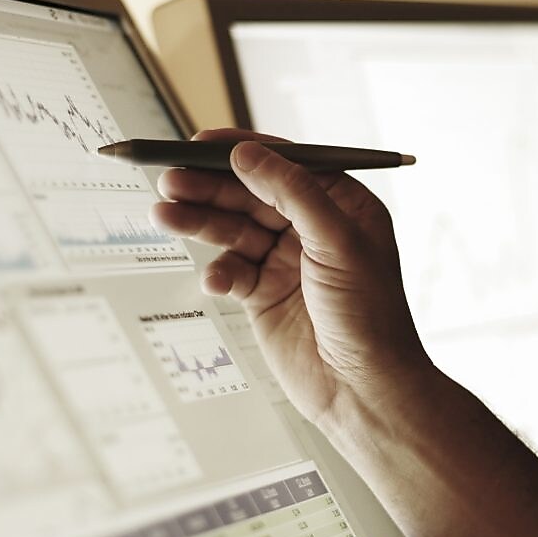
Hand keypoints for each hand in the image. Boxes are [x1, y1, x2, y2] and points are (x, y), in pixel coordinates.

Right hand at [150, 129, 433, 426]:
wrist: (364, 392)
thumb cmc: (372, 318)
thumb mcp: (337, 242)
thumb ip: (292, 192)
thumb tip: (249, 154)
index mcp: (342, 205)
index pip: (286, 164)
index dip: (243, 151)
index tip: (201, 144)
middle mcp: (312, 229)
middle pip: (250, 194)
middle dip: (210, 187)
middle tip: (171, 180)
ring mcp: (286, 261)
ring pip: (233, 229)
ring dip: (200, 222)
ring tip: (165, 215)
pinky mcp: (264, 295)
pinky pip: (231, 270)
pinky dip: (218, 271)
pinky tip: (214, 279)